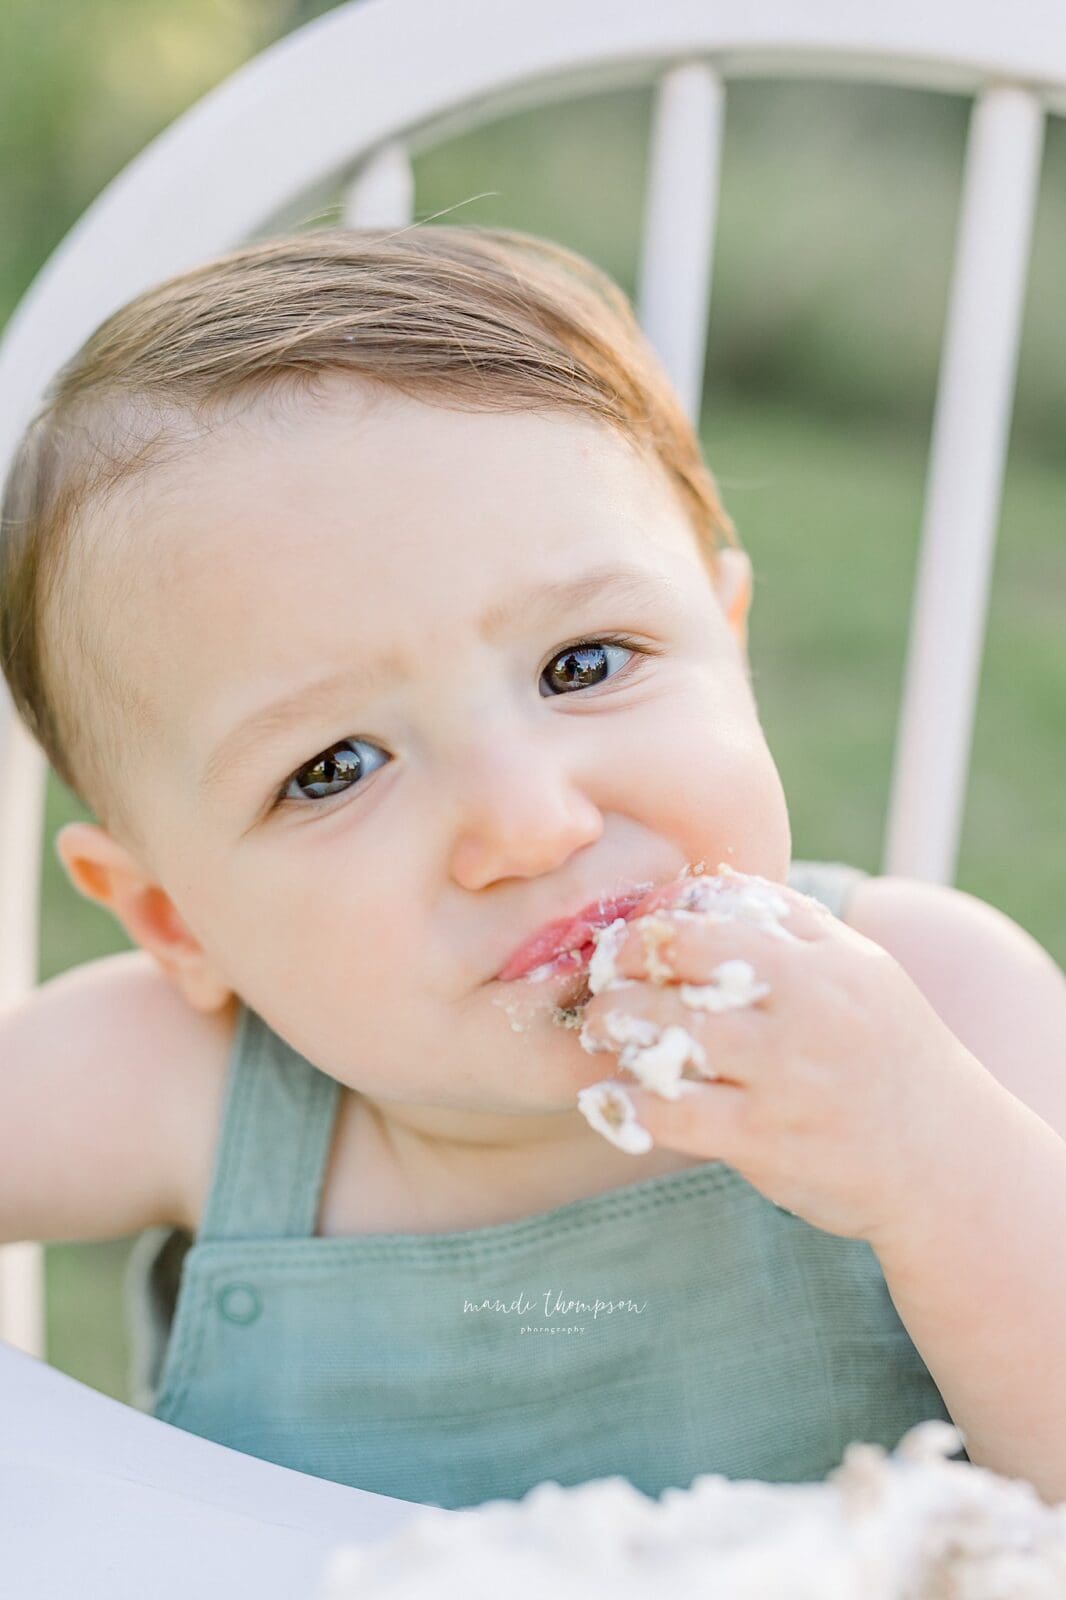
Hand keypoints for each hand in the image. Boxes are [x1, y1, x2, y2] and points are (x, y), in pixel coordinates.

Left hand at [572, 866, 994, 1246]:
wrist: (948, 1157)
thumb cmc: (888, 1052)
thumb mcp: (858, 969)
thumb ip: (790, 925)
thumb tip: (704, 887)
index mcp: (820, 959)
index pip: (709, 915)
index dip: (650, 922)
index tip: (626, 939)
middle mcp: (804, 1008)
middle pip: (680, 964)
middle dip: (621, 969)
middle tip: (600, 984)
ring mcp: (784, 1077)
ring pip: (669, 1034)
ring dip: (616, 1030)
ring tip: (602, 1033)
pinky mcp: (765, 1141)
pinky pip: (673, 1113)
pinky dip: (629, 1102)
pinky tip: (614, 1096)